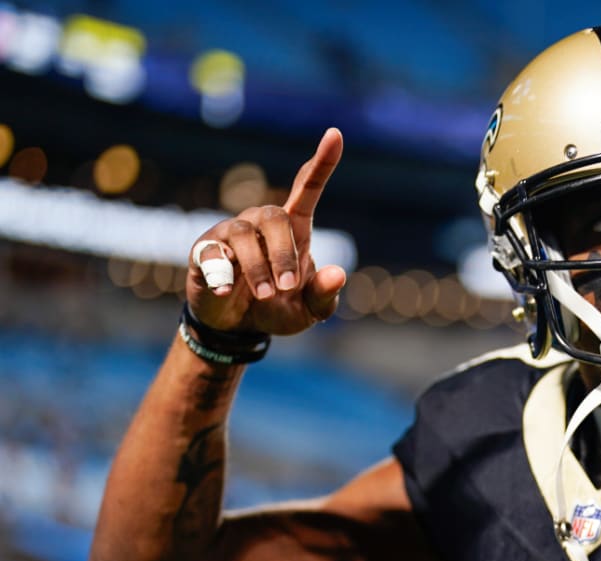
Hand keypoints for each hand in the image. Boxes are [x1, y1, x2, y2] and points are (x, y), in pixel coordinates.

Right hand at [187, 128, 346, 334]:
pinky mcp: (204, 251)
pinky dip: (221, 274)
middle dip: (283, 253)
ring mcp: (231, 234)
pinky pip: (211, 253)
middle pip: (275, 216)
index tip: (335, 134)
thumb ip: (324, 295)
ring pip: (243, 234)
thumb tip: (338, 274)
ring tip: (264, 295)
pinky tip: (227, 292)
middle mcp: (262, 223)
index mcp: (294, 230)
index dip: (322, 162)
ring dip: (256, 267)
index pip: (308, 188)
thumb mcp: (307, 311)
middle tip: (286, 288)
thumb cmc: (277, 309)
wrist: (237, 328)